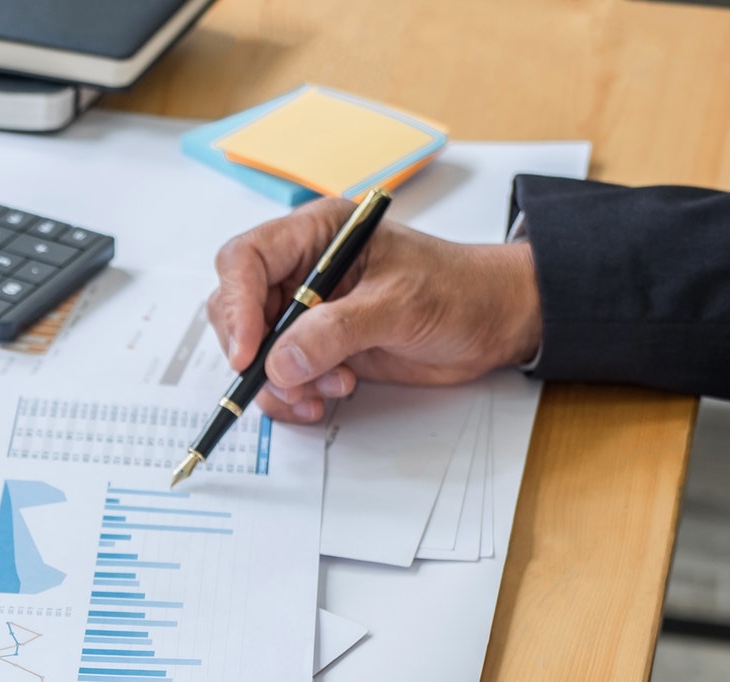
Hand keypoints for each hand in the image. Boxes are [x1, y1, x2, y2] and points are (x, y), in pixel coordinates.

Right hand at [208, 196, 543, 423]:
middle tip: (288, 380)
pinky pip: (277, 377)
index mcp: (317, 235)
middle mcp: (302, 270)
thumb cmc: (458, 290)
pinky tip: (325, 398)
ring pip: (254, 351)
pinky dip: (292, 397)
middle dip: (257, 353)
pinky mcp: (315, 348)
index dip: (237, 305)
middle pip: (237, 309)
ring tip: (329, 388)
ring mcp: (305, 312)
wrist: (492, 322)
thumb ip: (337, 331)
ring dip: (281, 382)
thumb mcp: (399, 304)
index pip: (246, 261)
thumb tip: (283, 362)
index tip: (250, 352)